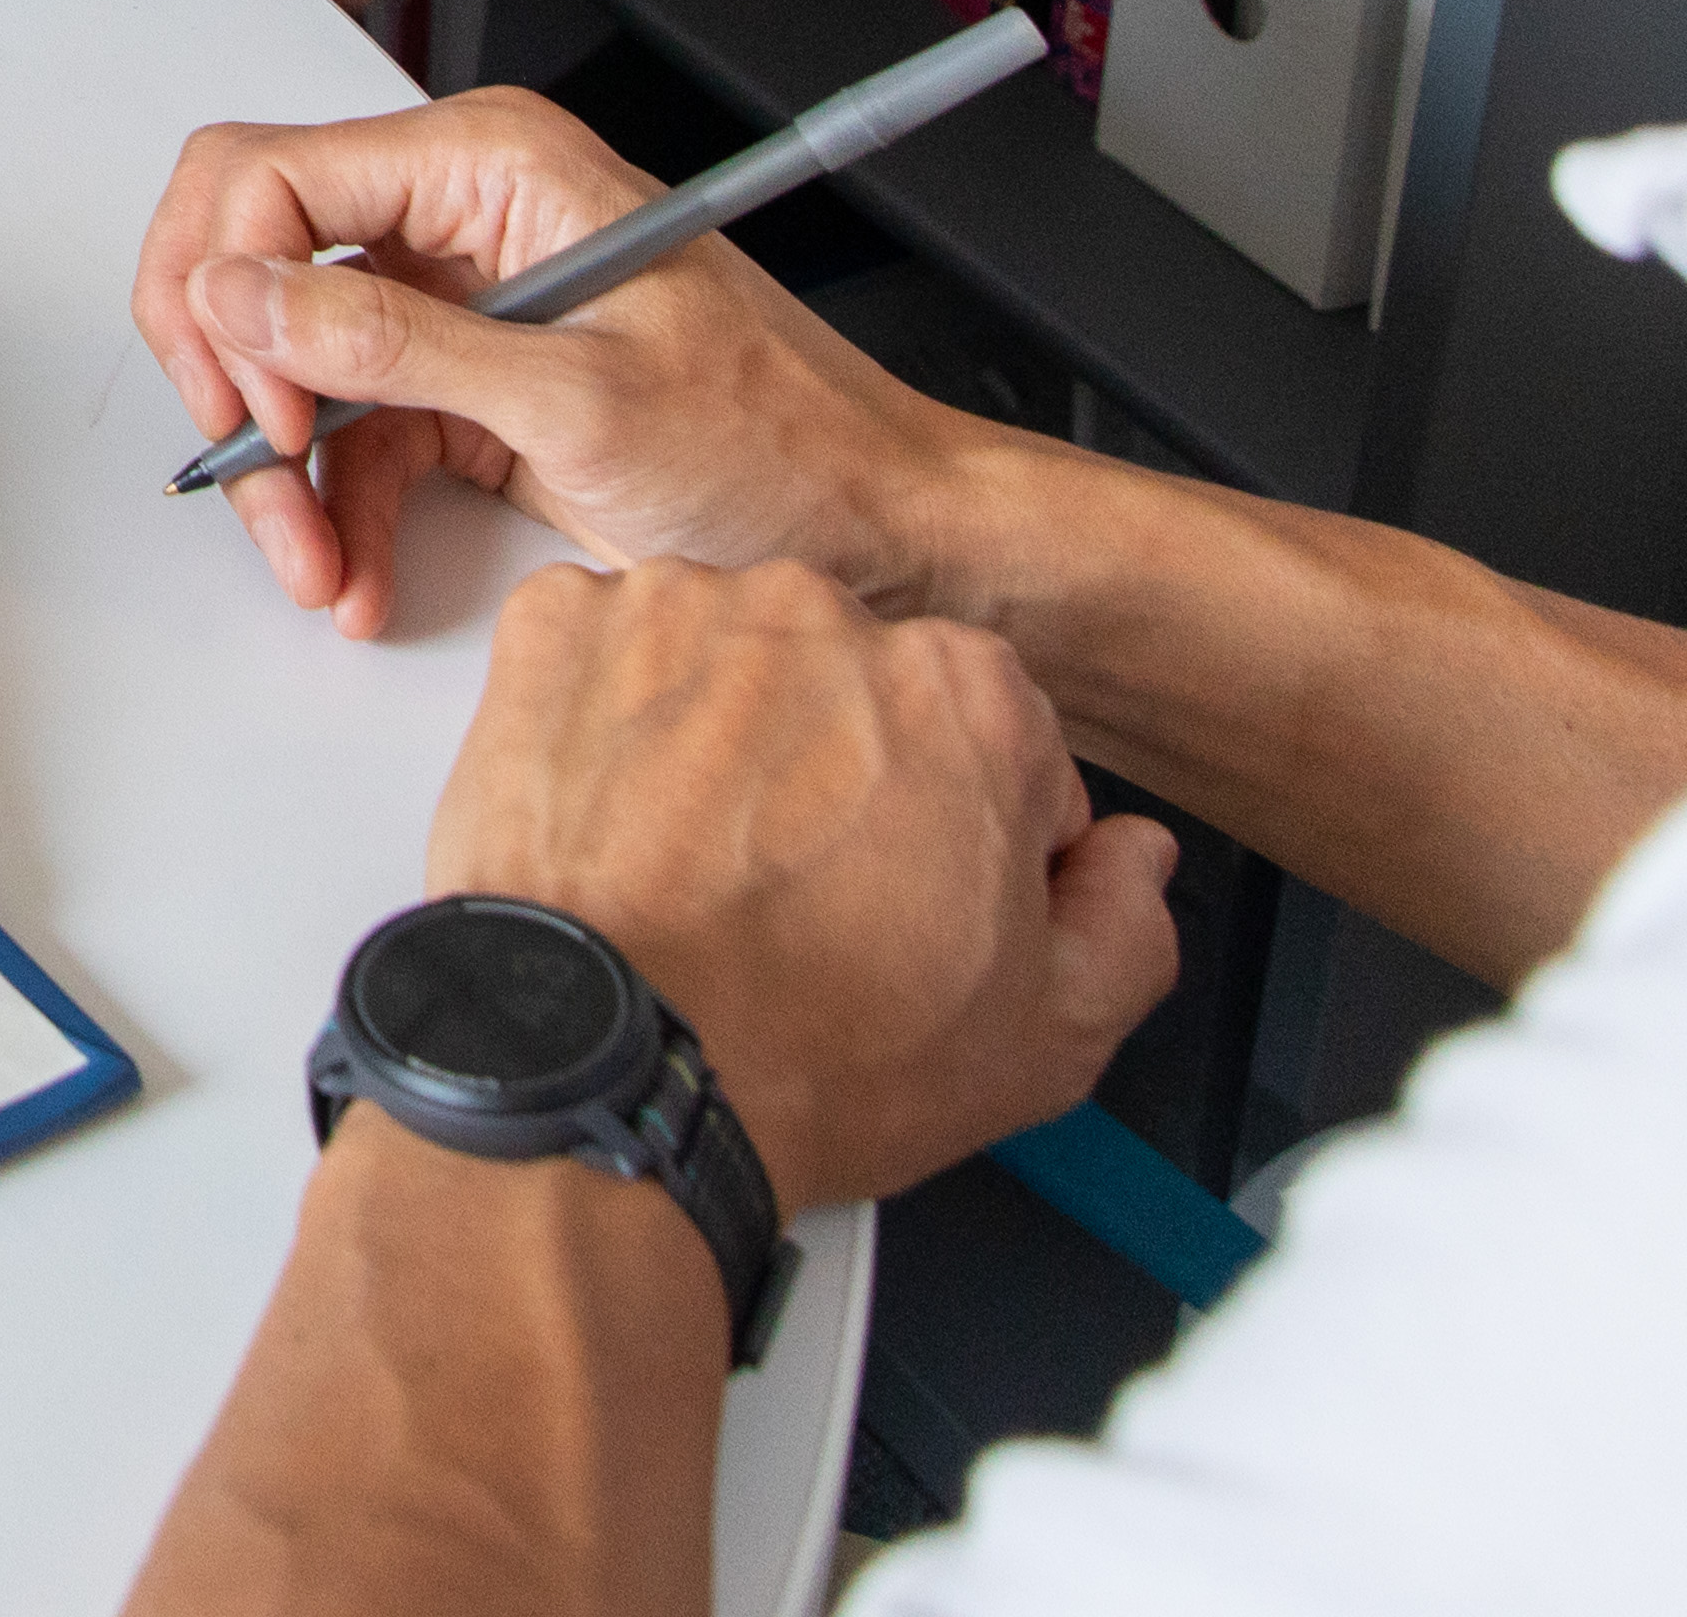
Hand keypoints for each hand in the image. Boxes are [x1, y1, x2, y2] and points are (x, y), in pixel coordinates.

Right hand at [132, 84, 986, 639]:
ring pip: (289, 367)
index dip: (231, 289)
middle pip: (252, 263)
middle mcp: (457, 219)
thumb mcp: (580, 397)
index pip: (268, 177)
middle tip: (254, 471)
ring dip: (284, 475)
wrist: (878, 535)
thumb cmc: (782, 443)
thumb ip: (396, 344)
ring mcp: (455, 308)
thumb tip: (244, 296)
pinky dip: (338, 512)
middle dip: (234, 379)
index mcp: (489, 165)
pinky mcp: (463, 391)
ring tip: (316, 565)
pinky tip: (357, 574)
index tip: (261, 403)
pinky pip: (350, 439)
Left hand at [422, 557, 1181, 1214]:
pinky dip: (600, 717)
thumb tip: (1129, 863)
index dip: (959, 827)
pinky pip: (596, 649)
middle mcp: (825, 620)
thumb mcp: (1047, 1038)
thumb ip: (1125, 923)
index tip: (911, 885)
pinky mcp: (557, 630)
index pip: (992, 735)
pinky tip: (619, 820)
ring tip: (695, 862)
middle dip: (837, 764)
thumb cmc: (805, 1056)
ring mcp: (680, 612)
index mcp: (967, 695)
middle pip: (849, 681)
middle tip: (794, 885)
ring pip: (723, 659)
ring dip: (716, 735)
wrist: (618, 1073)